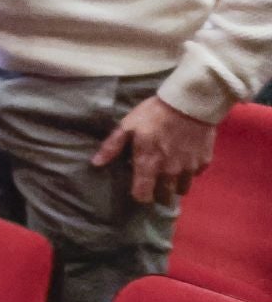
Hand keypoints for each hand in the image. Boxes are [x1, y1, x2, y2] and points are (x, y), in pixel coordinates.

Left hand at [93, 94, 218, 203]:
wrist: (189, 103)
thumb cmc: (154, 114)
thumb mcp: (128, 126)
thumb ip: (112, 146)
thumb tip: (96, 163)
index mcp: (149, 164)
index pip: (143, 196)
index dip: (139, 195)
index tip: (138, 188)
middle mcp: (170, 171)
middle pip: (165, 198)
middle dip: (158, 194)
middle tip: (154, 183)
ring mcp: (189, 168)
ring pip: (182, 189)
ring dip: (174, 185)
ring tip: (168, 173)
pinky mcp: (204, 162)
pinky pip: (195, 175)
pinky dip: (189, 172)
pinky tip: (183, 160)